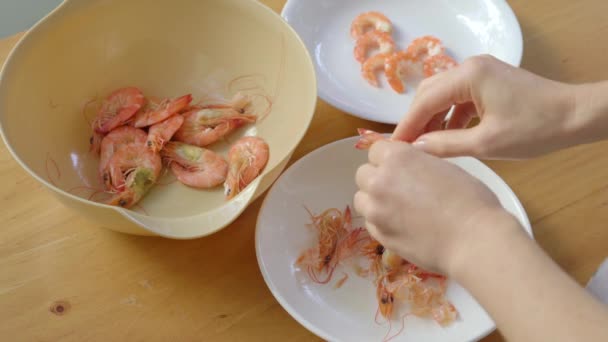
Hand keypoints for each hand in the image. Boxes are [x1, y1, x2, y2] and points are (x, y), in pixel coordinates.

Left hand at [354, 139, 515, 274]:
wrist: (473, 240)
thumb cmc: (470, 200)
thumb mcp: (445, 167)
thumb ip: (417, 163)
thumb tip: (408, 167)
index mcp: (397, 157)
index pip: (376, 150)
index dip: (388, 158)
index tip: (400, 167)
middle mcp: (380, 181)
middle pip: (364, 174)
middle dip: (378, 178)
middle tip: (401, 189)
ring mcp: (376, 210)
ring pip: (362, 199)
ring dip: (375, 200)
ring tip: (399, 209)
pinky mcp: (379, 235)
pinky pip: (370, 222)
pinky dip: (381, 222)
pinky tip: (402, 226)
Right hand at [392, 54, 578, 158]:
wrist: (577, 116)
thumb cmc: (535, 129)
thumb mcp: (486, 142)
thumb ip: (446, 144)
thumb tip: (416, 149)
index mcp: (468, 75)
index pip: (425, 101)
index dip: (407, 125)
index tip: (394, 147)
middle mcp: (471, 67)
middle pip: (430, 93)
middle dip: (416, 121)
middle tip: (405, 148)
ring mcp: (481, 73)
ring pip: (443, 96)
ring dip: (432, 119)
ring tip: (423, 146)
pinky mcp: (489, 82)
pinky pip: (459, 98)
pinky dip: (449, 117)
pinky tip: (446, 137)